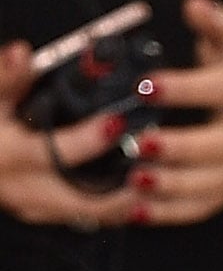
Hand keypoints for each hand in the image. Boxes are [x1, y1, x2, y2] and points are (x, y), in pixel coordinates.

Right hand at [0, 40, 144, 227]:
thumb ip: (7, 77)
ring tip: (159, 185)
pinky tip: (138, 194)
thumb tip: (21, 53)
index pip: (59, 152)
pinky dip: (112, 208)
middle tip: (159, 172)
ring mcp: (34, 207)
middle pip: (87, 200)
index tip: (117, 122)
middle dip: (127, 191)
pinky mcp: (40, 213)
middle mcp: (26, 189)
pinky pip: (84, 217)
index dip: (90, 138)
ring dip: (126, 203)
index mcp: (14, 156)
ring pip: (91, 215)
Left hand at [130, 0, 222, 223]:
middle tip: (138, 142)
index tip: (144, 86)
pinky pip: (202, 207)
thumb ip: (214, 22)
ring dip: (173, 186)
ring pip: (212, 184)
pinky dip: (170, 212)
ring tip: (135, 179)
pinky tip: (137, 209)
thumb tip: (196, 5)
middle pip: (222, 146)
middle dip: (180, 147)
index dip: (184, 89)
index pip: (221, 88)